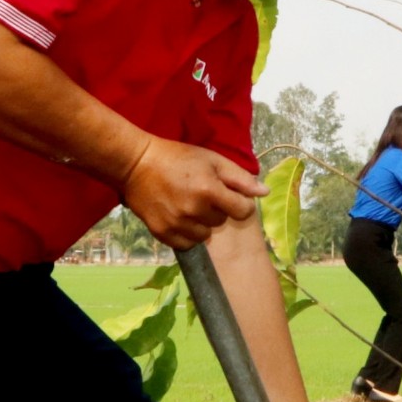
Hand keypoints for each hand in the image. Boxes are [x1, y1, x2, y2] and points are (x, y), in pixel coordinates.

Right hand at [123, 136, 262, 248]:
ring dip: (201, 223)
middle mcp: (194, 210)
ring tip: (188, 204)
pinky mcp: (162, 233)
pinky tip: (178, 216)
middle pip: (222, 221)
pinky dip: (186, 233)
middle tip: (201, 193)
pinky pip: (187, 243)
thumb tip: (265, 193)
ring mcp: (177, 224)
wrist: (136, 164)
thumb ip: (240, 178)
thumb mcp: (212, 160)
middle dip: (217, 209)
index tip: (229, 195)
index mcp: (210, 190)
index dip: (240, 203)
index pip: (243, 211)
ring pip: (204, 235)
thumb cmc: (177, 158)